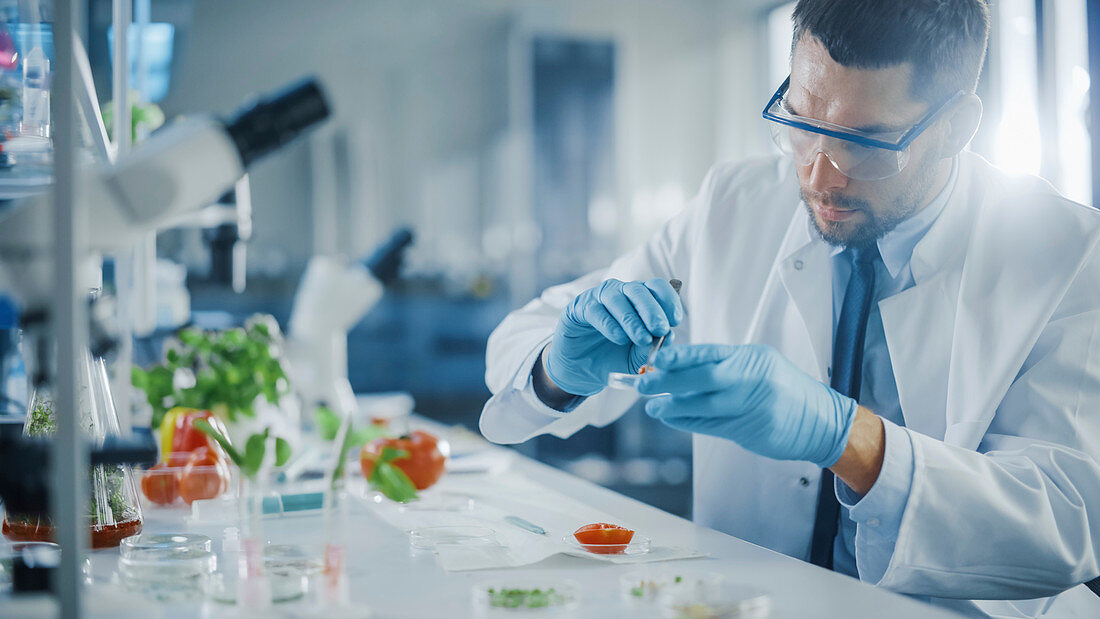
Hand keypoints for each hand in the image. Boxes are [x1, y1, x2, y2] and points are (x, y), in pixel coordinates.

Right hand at [544, 278, 682, 395]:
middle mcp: (620, 294)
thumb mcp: (636, 357)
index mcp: (639, 300)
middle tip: (660, 329)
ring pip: (618, 299)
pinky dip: (610, 325)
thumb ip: (651, 347)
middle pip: (639, 290)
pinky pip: (596, 311)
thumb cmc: (612, 358)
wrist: (580, 370)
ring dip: (632, 319)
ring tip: (642, 339)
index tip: (675, 321)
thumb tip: (669, 337)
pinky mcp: (578, 309)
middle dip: (652, 310)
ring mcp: (598, 299)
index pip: (657, 288)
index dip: (668, 301)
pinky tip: (619, 338)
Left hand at [637, 344, 856, 467]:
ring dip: (673, 406)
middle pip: (703, 378)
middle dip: (669, 381)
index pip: (710, 353)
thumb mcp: (760, 367)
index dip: (681, 356)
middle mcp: (753, 379)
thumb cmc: (785, 390)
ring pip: (703, 405)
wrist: (822, 420)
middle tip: (643, 382)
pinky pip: (711, 425)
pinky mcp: (751, 430)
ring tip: (652, 406)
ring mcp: (753, 405)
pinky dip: (688, 421)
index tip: (657, 358)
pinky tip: (671, 418)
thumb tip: (682, 368)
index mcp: (752, 358)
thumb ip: (726, 367)